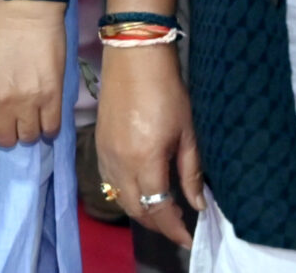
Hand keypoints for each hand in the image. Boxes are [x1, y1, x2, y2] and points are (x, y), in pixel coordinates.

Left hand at [0, 0, 69, 162]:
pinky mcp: (53, 95)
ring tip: (27, 120)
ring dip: (26, 133)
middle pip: (5, 139)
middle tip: (8, 125)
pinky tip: (44, 122)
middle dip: (5, 136)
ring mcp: (29, 101)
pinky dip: (48, 131)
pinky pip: (52, 129)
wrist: (25, 9)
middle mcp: (1, 102)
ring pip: (29, 138)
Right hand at [96, 42, 204, 246]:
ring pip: (118, 197)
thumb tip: (197, 204)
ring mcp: (104, 153)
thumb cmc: (167, 91)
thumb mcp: (187, 133)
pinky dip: (124, 193)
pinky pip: (108, 180)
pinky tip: (140, 188)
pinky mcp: (97, 143)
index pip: (157, 208)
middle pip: (134, 208)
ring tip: (161, 210)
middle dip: (156, 224)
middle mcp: (118, 162)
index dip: (173, 229)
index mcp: (143, 160)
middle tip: (178, 226)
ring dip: (139, 210)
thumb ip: (190, 172)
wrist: (134, 57)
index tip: (189, 239)